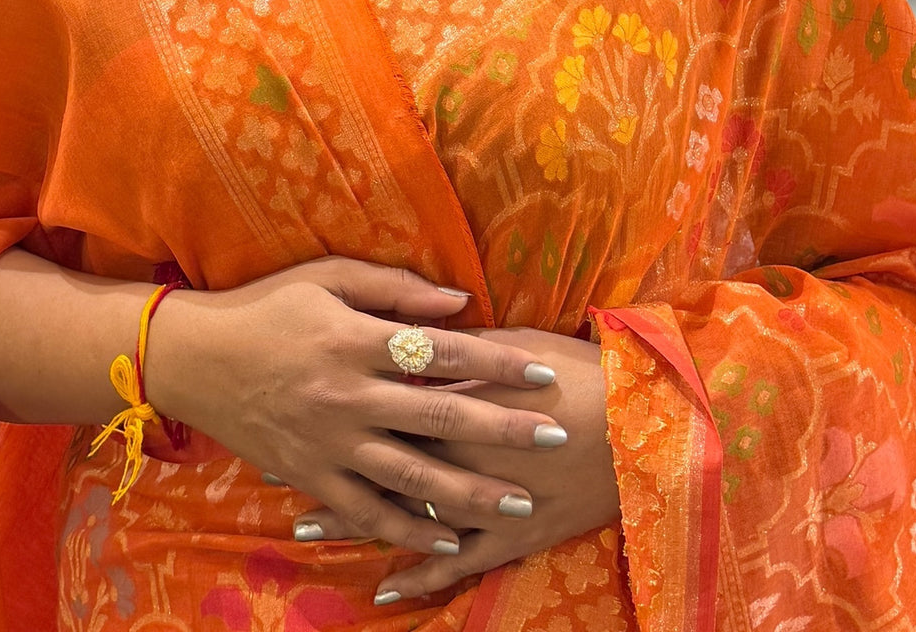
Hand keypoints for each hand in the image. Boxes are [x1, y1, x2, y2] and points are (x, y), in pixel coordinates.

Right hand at [143, 259, 562, 555]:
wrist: (195, 358)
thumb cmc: (269, 307)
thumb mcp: (329, 277)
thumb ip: (396, 289)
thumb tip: (461, 303)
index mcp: (357, 340)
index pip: (444, 353)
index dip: (498, 363)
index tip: (544, 372)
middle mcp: (348, 396)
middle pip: (441, 418)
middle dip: (504, 431)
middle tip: (556, 438)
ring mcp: (329, 443)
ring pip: (412, 476)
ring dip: (470, 491)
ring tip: (521, 501)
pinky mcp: (310, 476)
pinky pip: (366, 511)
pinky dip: (408, 529)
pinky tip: (449, 540)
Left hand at [296, 327, 620, 603]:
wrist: (644, 426)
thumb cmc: (582, 372)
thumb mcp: (516, 341)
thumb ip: (461, 342)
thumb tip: (420, 329)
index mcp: (456, 394)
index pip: (380, 393)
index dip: (333, 395)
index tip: (286, 393)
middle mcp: (457, 448)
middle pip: (376, 452)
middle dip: (324, 456)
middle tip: (271, 461)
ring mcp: (481, 496)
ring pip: (404, 510)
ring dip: (354, 517)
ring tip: (307, 521)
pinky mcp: (511, 534)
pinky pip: (458, 562)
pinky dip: (421, 575)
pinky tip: (386, 586)